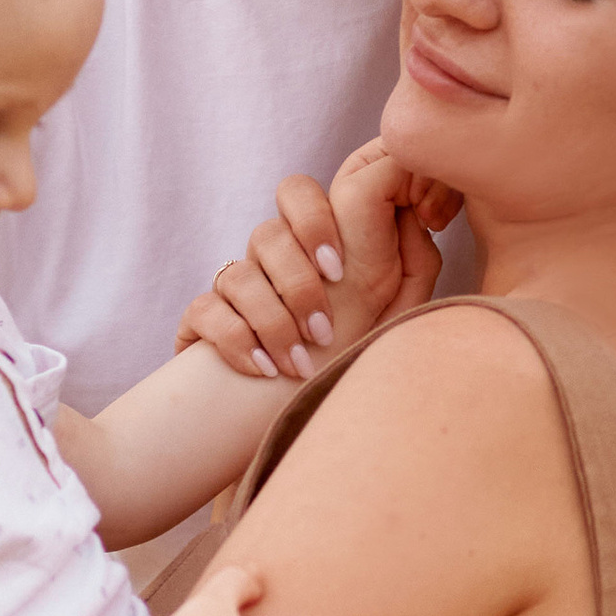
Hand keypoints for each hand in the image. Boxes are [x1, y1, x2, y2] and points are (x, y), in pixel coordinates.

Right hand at [176, 144, 459, 382]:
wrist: (303, 422)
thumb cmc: (351, 361)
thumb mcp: (394, 312)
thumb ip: (413, 262)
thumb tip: (413, 213)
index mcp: (311, 246)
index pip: (298, 193)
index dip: (314, 221)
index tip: (339, 271)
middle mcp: (269, 260)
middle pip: (266, 233)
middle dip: (296, 282)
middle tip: (323, 328)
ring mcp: (231, 288)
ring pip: (238, 276)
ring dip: (275, 324)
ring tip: (301, 366)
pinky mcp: (201, 320)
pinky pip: (206, 311)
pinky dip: (239, 342)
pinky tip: (265, 372)